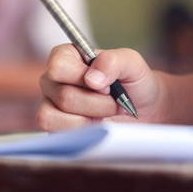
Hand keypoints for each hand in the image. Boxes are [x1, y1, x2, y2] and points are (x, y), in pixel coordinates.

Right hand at [38, 44, 170, 130]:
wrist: (143, 112)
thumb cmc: (133, 83)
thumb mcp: (131, 63)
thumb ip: (112, 61)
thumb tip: (91, 79)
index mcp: (66, 57)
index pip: (58, 66)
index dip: (83, 78)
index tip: (106, 85)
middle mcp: (52, 80)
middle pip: (64, 96)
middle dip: (97, 103)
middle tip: (114, 102)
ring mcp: (50, 105)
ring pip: (57, 117)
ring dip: (90, 120)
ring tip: (105, 115)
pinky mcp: (54, 128)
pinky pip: (58, 134)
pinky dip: (83, 133)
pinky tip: (97, 126)